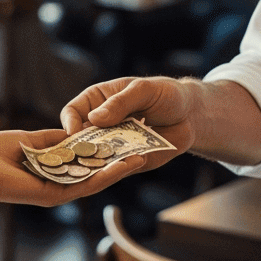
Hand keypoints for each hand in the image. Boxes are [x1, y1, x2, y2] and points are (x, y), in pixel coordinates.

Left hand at [0, 128, 146, 207]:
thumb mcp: (29, 139)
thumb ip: (52, 139)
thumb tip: (73, 131)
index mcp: (52, 168)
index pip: (84, 159)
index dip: (104, 149)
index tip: (124, 137)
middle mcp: (58, 181)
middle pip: (95, 171)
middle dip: (119, 161)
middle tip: (144, 150)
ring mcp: (58, 190)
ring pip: (96, 180)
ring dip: (119, 169)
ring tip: (142, 157)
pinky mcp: (55, 195)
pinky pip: (85, 185)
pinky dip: (105, 176)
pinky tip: (122, 166)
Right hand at [59, 76, 195, 173]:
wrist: (190, 115)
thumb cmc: (166, 94)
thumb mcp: (144, 90)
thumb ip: (121, 103)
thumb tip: (95, 118)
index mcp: (97, 101)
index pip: (73, 111)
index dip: (69, 122)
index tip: (74, 132)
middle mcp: (101, 125)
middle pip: (79, 140)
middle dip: (80, 150)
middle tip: (86, 155)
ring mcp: (113, 145)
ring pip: (96, 159)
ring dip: (100, 163)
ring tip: (112, 162)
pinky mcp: (128, 161)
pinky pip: (118, 170)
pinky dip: (122, 170)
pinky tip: (134, 162)